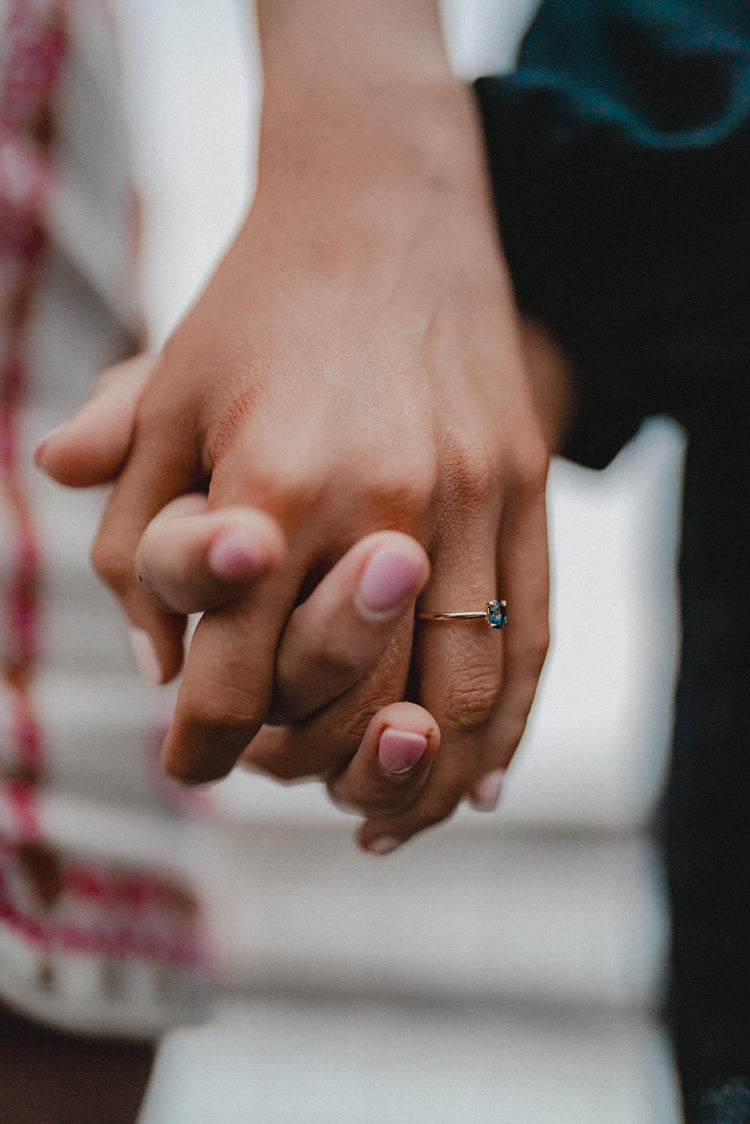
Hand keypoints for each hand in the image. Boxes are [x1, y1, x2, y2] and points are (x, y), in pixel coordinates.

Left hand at [36, 0, 552, 849]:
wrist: (385, 208)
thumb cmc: (256, 308)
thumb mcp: (162, 396)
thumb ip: (139, 534)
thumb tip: (158, 663)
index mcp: (275, 486)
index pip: (233, 677)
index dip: (202, 745)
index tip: (191, 765)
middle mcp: (386, 504)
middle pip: (355, 704)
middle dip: (306, 768)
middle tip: (280, 781)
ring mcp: (474, 498)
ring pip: (460, 694)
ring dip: (417, 781)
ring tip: (381, 817)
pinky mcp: (526, 487)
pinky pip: (532, 638)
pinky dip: (505, 730)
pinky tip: (471, 779)